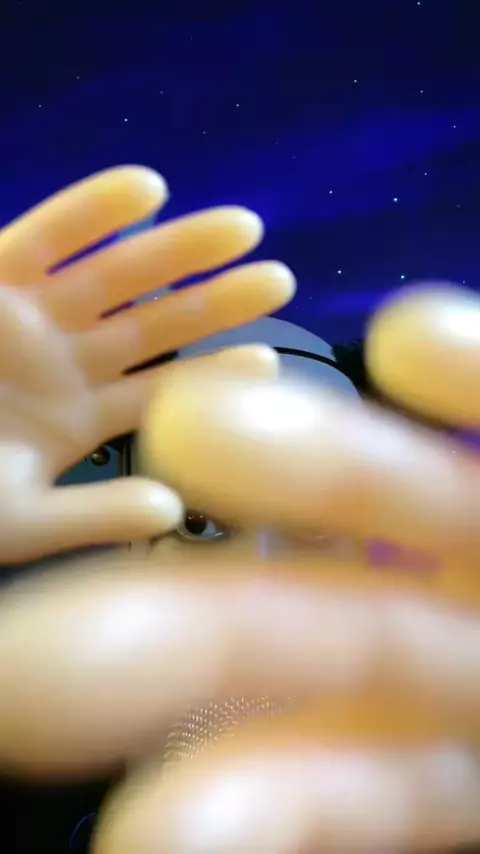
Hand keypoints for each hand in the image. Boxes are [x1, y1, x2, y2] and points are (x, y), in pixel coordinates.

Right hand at [0, 166, 293, 561]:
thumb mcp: (18, 518)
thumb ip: (93, 515)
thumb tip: (172, 509)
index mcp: (81, 420)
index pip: (164, 393)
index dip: (217, 375)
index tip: (272, 358)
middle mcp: (67, 364)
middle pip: (157, 325)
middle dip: (216, 299)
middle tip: (281, 278)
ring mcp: (32, 318)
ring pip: (117, 275)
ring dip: (177, 249)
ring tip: (243, 228)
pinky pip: (46, 235)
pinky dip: (91, 209)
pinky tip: (148, 189)